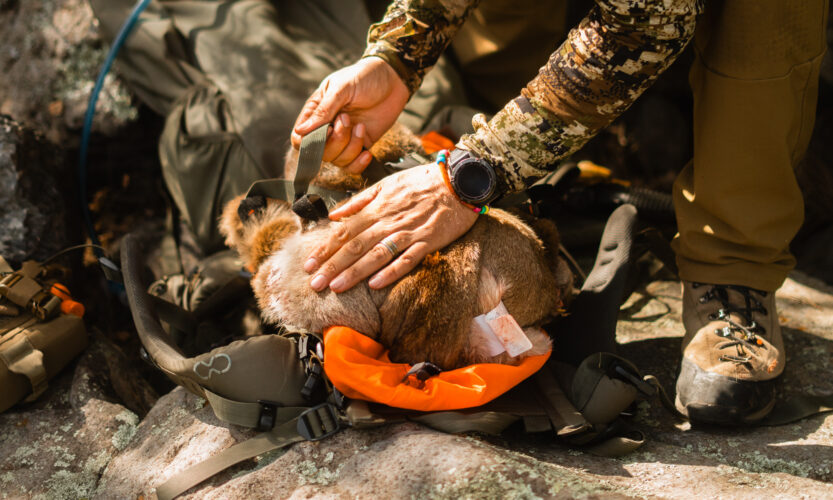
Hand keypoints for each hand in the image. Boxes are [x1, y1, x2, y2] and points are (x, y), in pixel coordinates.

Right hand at [292, 57, 409, 174]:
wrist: (393, 79)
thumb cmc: (364, 77)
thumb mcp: (341, 88)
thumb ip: (323, 111)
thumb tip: (300, 131)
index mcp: (315, 111)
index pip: (299, 138)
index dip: (311, 141)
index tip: (329, 128)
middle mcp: (327, 128)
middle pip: (320, 153)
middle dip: (337, 140)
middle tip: (348, 118)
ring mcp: (344, 138)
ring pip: (337, 160)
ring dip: (351, 147)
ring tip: (361, 127)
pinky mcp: (360, 145)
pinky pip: (352, 166)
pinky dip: (359, 164)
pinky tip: (368, 152)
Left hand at [304, 163, 478, 292]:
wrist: (458, 180)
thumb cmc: (421, 182)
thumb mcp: (386, 184)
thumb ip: (359, 201)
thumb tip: (334, 215)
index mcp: (377, 208)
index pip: (344, 232)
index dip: (325, 249)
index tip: (308, 264)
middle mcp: (388, 222)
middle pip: (355, 246)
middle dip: (332, 266)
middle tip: (314, 284)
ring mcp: (408, 233)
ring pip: (376, 255)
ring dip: (355, 272)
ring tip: (336, 287)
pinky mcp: (428, 242)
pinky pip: (407, 259)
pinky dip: (391, 271)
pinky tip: (376, 284)